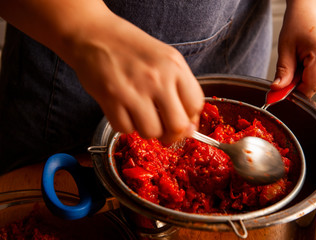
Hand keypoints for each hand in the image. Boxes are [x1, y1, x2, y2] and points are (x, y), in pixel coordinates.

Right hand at [70, 13, 203, 142]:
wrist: (94, 34)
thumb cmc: (131, 48)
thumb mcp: (165, 59)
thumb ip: (181, 89)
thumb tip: (189, 127)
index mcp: (174, 66)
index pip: (195, 106)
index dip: (190, 119)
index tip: (183, 121)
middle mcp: (157, 78)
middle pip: (177, 126)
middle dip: (172, 134)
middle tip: (164, 130)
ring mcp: (133, 89)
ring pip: (151, 132)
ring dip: (147, 130)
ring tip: (141, 116)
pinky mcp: (110, 99)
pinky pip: (125, 129)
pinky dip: (125, 126)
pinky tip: (124, 112)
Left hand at [271, 0, 315, 97]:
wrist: (309, 9)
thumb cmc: (298, 23)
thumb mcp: (285, 48)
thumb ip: (283, 72)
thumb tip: (278, 90)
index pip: (311, 86)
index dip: (296, 92)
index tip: (283, 91)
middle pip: (315, 85)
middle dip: (299, 82)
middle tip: (291, 66)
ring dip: (306, 77)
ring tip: (301, 58)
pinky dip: (313, 71)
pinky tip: (308, 58)